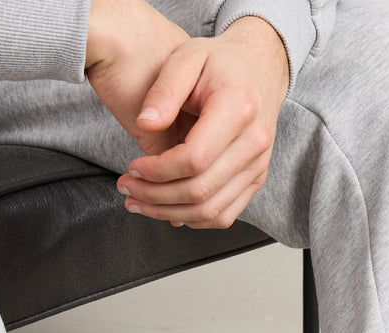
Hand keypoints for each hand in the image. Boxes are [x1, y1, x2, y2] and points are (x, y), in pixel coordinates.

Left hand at [86, 1, 289, 229]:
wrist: (259, 71)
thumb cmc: (222, 64)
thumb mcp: (187, 57)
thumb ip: (164, 89)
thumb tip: (145, 123)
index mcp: (238, 110)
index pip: (194, 159)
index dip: (158, 171)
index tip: (133, 168)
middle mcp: (253, 144)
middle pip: (201, 191)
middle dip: (156, 196)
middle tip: (128, 189)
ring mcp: (257, 167)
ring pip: (211, 211)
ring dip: (170, 213)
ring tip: (141, 203)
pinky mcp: (255, 180)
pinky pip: (224, 215)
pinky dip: (193, 219)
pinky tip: (169, 210)